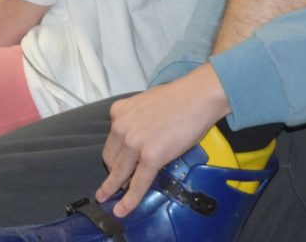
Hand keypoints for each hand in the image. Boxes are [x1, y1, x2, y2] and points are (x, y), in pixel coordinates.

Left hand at [96, 63, 229, 216]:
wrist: (197, 96)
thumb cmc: (178, 98)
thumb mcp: (144, 105)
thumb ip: (136, 121)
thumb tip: (139, 137)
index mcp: (118, 112)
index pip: (110, 141)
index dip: (113, 158)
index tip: (113, 167)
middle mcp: (121, 126)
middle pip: (110, 158)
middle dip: (113, 173)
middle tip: (114, 185)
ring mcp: (134, 143)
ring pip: (119, 173)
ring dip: (113, 189)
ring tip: (108, 200)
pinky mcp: (151, 156)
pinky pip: (138, 183)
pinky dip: (130, 199)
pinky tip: (123, 209)